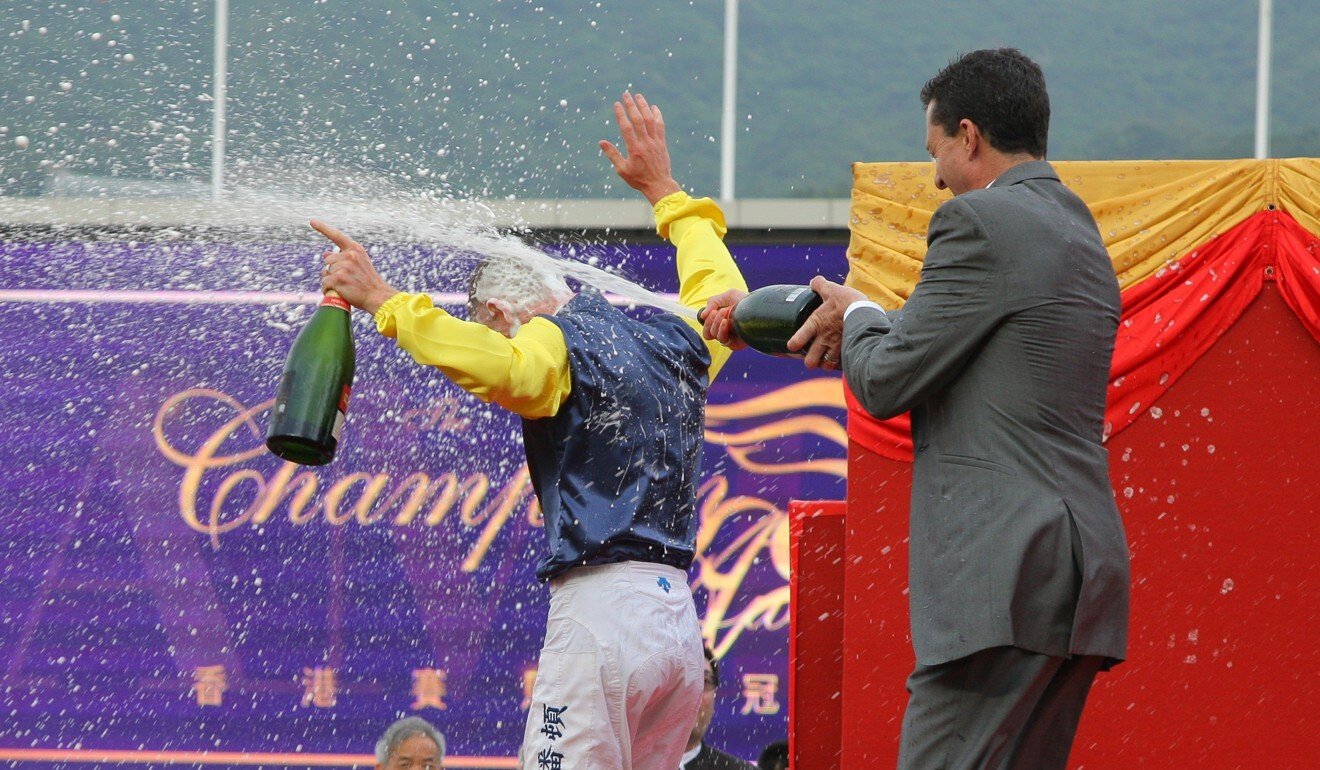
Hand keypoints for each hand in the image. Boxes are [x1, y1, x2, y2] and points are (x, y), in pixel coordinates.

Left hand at [310, 220, 398, 313]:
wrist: (378, 296)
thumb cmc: (367, 281)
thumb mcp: (359, 264)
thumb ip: (343, 257)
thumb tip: (325, 254)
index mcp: (355, 249)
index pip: (336, 235)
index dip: (323, 228)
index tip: (312, 221)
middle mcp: (349, 255)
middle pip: (328, 260)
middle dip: (333, 270)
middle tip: (347, 279)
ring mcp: (344, 266)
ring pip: (325, 272)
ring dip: (331, 281)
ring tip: (345, 286)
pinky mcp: (339, 278)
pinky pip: (325, 283)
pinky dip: (328, 289)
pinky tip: (338, 292)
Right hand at [599, 91, 681, 205]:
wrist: (659, 185)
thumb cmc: (639, 179)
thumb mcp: (622, 170)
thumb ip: (612, 154)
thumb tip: (601, 142)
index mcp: (634, 149)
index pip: (626, 127)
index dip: (621, 114)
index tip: (616, 104)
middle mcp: (645, 143)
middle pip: (638, 120)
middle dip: (631, 105)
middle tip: (626, 94)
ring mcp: (655, 142)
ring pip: (650, 120)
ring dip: (644, 106)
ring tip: (638, 96)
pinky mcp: (662, 143)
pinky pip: (660, 126)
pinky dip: (657, 115)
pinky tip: (653, 107)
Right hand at [700, 288, 748, 349]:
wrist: (758, 306)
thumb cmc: (744, 301)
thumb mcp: (727, 296)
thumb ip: (712, 302)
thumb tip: (702, 316)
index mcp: (720, 322)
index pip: (707, 328)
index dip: (707, 320)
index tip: (713, 310)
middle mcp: (724, 331)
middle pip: (708, 333)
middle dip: (711, 320)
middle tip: (719, 311)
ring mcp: (729, 338)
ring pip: (715, 336)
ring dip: (717, 323)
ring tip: (726, 313)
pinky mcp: (736, 344)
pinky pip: (724, 341)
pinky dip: (722, 330)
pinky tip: (727, 322)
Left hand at [788, 276, 866, 369]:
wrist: (866, 312)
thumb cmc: (847, 301)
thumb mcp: (831, 289)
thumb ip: (820, 285)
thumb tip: (814, 281)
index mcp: (815, 324)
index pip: (797, 341)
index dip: (792, 345)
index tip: (792, 345)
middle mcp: (823, 339)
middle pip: (810, 362)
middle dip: (810, 361)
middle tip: (812, 357)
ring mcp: (836, 347)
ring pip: (826, 366)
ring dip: (825, 364)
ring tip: (825, 360)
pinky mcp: (848, 349)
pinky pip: (841, 363)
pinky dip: (839, 363)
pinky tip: (840, 359)